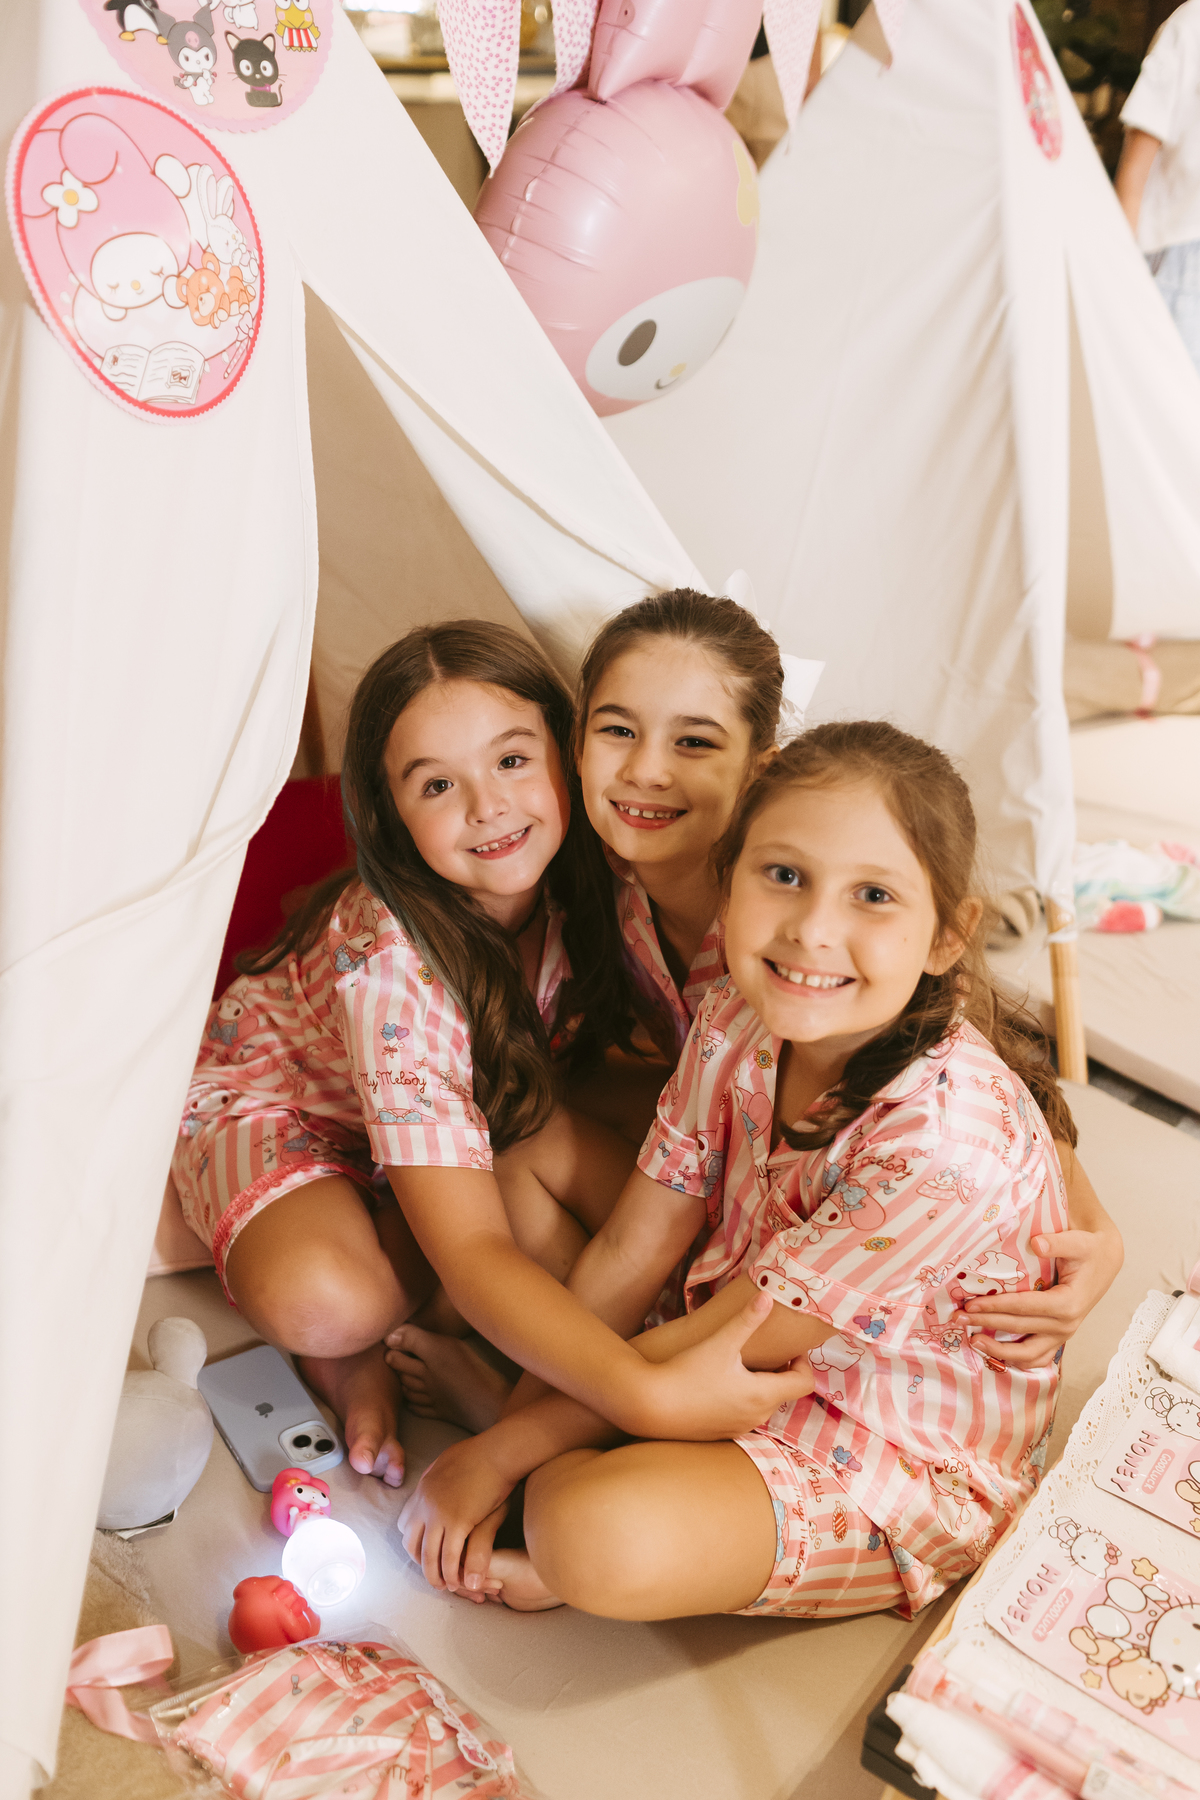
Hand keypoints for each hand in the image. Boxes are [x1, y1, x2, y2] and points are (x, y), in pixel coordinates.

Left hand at [397, 1436, 513, 1598]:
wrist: (498, 1451)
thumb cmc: (481, 1453)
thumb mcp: (448, 1462)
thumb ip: (437, 1477)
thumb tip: (435, 1480)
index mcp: (421, 1489)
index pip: (404, 1524)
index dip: (415, 1541)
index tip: (427, 1550)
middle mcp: (424, 1503)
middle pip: (412, 1544)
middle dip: (421, 1563)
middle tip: (434, 1574)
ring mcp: (439, 1514)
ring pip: (429, 1556)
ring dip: (435, 1575)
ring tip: (445, 1586)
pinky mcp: (458, 1522)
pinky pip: (450, 1556)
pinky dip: (452, 1572)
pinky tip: (459, 1580)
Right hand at [636, 1290, 815, 1439]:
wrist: (651, 1405)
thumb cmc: (688, 1372)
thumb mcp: (721, 1342)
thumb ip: (747, 1320)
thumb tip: (768, 1296)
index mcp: (763, 1395)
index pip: (804, 1384)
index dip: (804, 1364)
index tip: (792, 1349)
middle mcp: (756, 1416)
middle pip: (784, 1394)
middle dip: (782, 1372)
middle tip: (769, 1351)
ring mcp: (739, 1428)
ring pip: (764, 1405)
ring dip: (762, 1386)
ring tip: (744, 1365)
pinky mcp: (722, 1433)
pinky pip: (744, 1415)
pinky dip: (744, 1399)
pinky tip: (722, 1383)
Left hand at [957, 1227, 1123, 1368]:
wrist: (1104, 1262)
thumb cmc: (1088, 1250)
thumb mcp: (1078, 1242)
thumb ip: (1057, 1242)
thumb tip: (1036, 1243)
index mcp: (1069, 1303)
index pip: (1025, 1307)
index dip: (997, 1306)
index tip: (972, 1303)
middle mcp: (1066, 1325)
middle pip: (1019, 1329)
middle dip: (986, 1324)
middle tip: (958, 1317)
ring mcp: (1063, 1335)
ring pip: (1027, 1354)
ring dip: (997, 1350)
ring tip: (971, 1340)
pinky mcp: (1058, 1338)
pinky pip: (1036, 1358)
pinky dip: (1015, 1360)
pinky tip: (993, 1353)